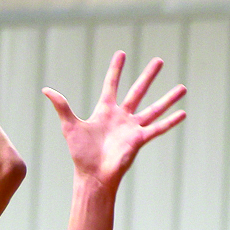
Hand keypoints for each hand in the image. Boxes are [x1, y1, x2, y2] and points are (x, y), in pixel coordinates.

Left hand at [43, 51, 186, 187]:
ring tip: (183, 87)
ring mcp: (132, 128)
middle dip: (148, 76)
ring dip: (168, 98)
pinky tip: (183, 113)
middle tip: (159, 60)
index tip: (122, 53)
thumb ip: (62, 106)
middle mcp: (121, 117)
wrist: (92, 176)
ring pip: (153, 108)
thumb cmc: (80, 154)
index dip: (116, 69)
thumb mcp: (69, 126)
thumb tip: (46, 89)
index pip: (112, 84)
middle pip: (138, 91)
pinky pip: (157, 128)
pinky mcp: (139, 140)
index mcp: (105, 111)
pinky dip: (170, 122)